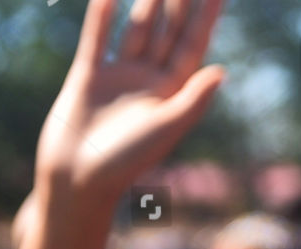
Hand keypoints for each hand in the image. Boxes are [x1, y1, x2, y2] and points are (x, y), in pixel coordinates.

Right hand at [36, 0, 225, 202]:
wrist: (78, 179)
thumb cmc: (127, 161)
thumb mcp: (165, 130)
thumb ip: (192, 101)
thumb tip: (222, 71)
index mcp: (172, 94)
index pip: (193, 45)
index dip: (206, 16)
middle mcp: (148, 81)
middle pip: (168, 31)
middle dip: (179, 0)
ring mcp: (119, 77)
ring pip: (137, 29)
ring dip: (147, 0)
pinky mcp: (88, 76)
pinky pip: (97, 39)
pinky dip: (101, 16)